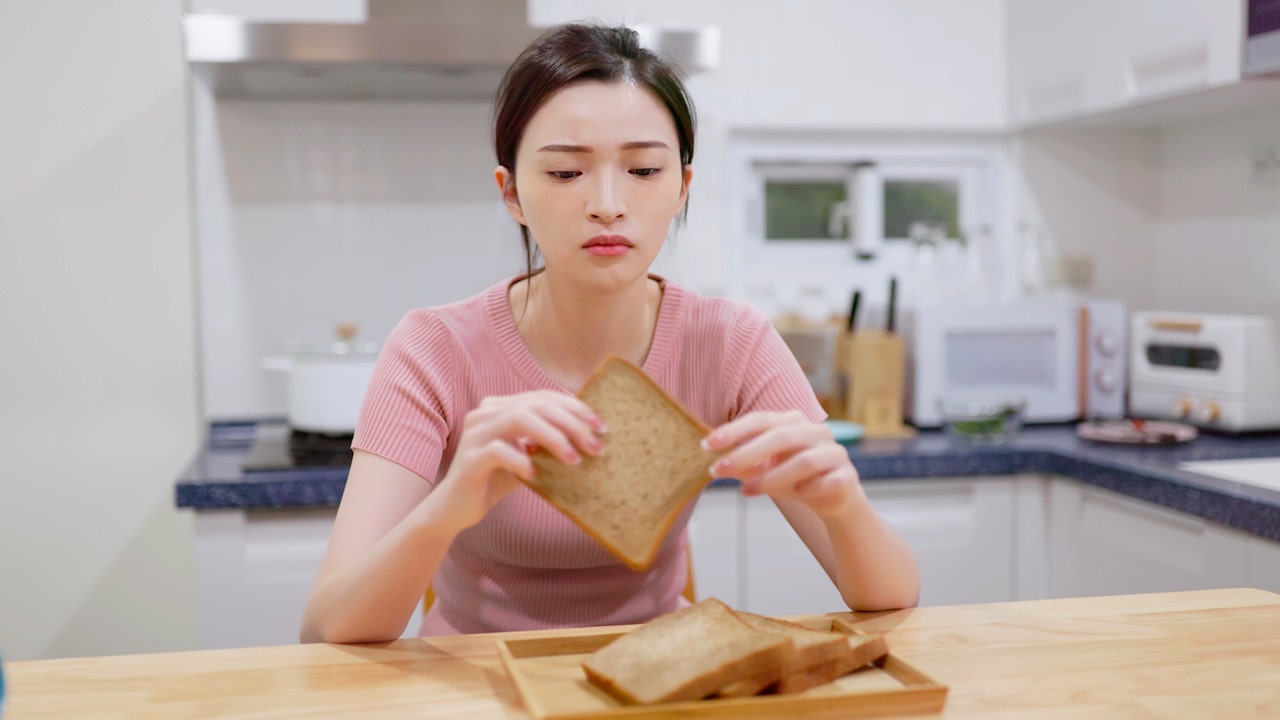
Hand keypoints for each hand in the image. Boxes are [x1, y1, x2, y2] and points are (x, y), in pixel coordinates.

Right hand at [432, 391, 605, 530]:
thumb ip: (546, 442)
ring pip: (519, 419)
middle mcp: (485, 413)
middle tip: (595, 445)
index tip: (601, 426)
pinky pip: (499, 451)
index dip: (574, 408)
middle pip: (536, 405)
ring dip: (553, 438)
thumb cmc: (496, 479)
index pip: (543, 396)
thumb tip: (590, 436)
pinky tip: (536, 476)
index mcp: (500, 407)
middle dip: (571, 423)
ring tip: (573, 460)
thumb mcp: (527, 456)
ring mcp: (475, 434)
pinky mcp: (469, 459)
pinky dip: (522, 461)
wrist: (456, 508)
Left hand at [702, 411, 862, 516]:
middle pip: (780, 436)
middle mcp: (816, 432)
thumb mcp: (764, 470)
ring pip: (803, 461)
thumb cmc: (794, 478)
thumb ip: (743, 465)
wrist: (835, 497)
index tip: (707, 444)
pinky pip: (828, 481)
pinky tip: (796, 495)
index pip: (761, 419)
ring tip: (747, 490)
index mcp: (794, 422)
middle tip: (718, 469)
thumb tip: (713, 465)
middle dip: (746, 453)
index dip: (734, 430)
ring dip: (772, 477)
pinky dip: (809, 488)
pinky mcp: (847, 476)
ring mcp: (835, 452)